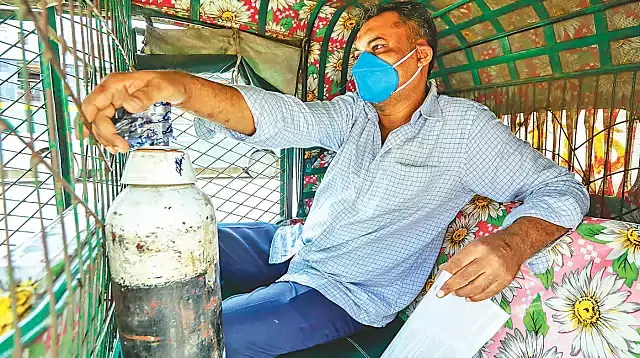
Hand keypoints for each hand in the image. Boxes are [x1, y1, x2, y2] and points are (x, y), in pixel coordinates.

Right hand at [76, 70, 190, 152]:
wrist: (179, 88)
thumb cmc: (170, 83)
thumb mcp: (161, 88)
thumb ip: (146, 96)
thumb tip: (129, 105)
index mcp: (116, 84)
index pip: (93, 102)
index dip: (86, 119)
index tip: (87, 135)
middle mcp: (113, 93)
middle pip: (97, 116)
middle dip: (105, 134)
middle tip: (120, 146)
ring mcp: (117, 103)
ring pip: (102, 123)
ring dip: (106, 138)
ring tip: (119, 148)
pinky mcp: (123, 112)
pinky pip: (111, 125)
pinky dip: (112, 136)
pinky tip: (117, 145)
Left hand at [437, 233, 524, 301]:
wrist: (515, 245)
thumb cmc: (491, 245)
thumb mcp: (473, 245)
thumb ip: (459, 259)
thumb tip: (444, 272)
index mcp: (478, 248)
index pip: (457, 263)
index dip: (446, 275)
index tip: (439, 284)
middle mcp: (488, 260)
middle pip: (465, 277)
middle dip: (451, 287)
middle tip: (443, 293)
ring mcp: (498, 272)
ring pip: (476, 288)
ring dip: (463, 293)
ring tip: (457, 293)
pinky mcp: (505, 281)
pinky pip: (488, 293)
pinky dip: (476, 297)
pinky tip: (469, 297)